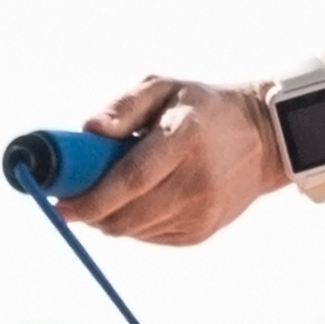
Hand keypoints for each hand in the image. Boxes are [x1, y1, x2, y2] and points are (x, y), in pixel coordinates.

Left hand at [56, 74, 294, 249]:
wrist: (267, 139)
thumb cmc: (202, 108)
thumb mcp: (165, 87)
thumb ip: (124, 106)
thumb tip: (89, 130)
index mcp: (185, 139)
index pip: (131, 179)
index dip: (90, 197)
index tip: (58, 204)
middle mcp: (198, 181)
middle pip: (127, 215)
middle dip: (90, 212)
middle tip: (73, 197)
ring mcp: (203, 211)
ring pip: (134, 230)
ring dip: (110, 216)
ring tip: (114, 188)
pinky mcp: (202, 231)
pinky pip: (149, 236)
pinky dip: (134, 222)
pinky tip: (143, 198)